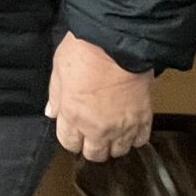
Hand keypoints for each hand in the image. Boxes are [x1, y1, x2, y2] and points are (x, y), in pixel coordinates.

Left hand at [46, 31, 154, 161]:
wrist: (117, 40)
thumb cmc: (85, 50)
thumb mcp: (59, 69)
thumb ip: (55, 95)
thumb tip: (52, 112)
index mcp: (73, 115)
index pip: (69, 143)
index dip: (71, 137)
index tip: (73, 130)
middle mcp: (97, 127)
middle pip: (94, 154)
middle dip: (91, 146)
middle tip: (92, 133)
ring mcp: (122, 126)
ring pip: (118, 152)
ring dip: (113, 144)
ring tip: (112, 131)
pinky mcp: (143, 119)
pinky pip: (140, 141)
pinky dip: (135, 137)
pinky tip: (130, 127)